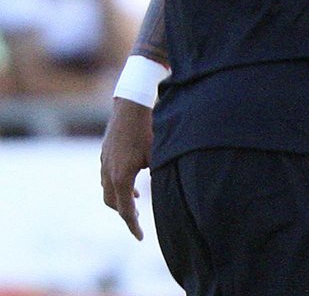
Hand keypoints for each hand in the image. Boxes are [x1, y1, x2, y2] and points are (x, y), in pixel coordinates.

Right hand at [100, 97, 152, 239]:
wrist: (131, 106)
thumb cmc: (148, 130)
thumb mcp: (158, 156)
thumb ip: (159, 176)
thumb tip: (168, 191)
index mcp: (121, 178)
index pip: (125, 211)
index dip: (133, 226)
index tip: (140, 237)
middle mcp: (108, 173)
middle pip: (112, 203)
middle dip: (124, 214)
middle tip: (138, 221)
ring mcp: (104, 163)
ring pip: (108, 189)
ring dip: (119, 198)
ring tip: (135, 200)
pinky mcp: (104, 154)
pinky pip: (107, 176)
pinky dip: (116, 184)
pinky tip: (129, 180)